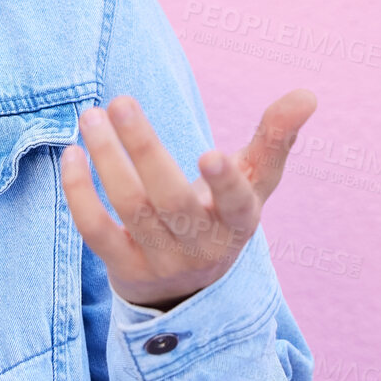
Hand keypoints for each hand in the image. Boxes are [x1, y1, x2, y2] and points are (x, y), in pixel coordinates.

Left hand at [59, 88, 317, 308]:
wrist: (186, 287)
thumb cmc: (222, 215)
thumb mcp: (253, 184)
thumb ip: (275, 139)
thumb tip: (308, 92)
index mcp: (238, 223)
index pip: (237, 207)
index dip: (224, 185)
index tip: (210, 154)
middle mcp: (200, 245)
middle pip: (170, 200)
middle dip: (144, 149)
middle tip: (120, 102)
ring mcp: (160, 259)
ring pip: (130, 207)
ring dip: (107, 158)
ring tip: (91, 116)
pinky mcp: (122, 266)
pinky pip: (94, 230)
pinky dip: (78, 192)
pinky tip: (71, 154)